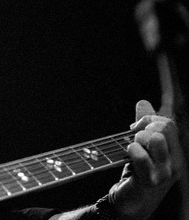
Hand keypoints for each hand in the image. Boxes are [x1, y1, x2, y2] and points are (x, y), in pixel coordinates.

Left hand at [108, 100, 184, 219]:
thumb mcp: (143, 146)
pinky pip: (141, 156)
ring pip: (155, 138)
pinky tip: (129, 155)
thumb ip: (144, 125)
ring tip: (133, 149)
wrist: (132, 202)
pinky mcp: (150, 180)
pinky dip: (131, 150)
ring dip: (138, 139)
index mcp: (175, 152)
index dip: (148, 120)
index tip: (135, 129)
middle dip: (144, 128)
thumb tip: (143, 102)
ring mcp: (165, 172)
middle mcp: (175, 162)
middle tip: (135, 141)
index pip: (169, 123)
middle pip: (164, 127)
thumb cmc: (138, 173)